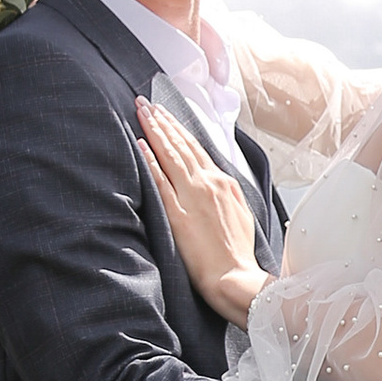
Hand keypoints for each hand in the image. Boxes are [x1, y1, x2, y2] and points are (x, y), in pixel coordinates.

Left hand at [137, 98, 264, 324]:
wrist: (234, 278)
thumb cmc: (237, 253)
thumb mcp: (240, 215)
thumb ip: (226, 194)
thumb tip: (217, 182)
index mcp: (224, 183)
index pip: (196, 147)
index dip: (178, 128)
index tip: (164, 113)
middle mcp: (208, 184)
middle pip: (181, 145)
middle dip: (162, 120)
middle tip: (145, 102)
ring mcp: (193, 198)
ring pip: (171, 155)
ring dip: (155, 131)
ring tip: (141, 112)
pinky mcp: (178, 215)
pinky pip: (162, 181)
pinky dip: (151, 160)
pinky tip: (141, 144)